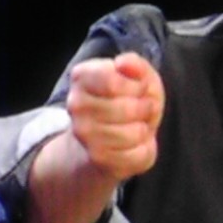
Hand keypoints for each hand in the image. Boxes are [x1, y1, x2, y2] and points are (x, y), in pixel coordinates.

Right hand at [65, 51, 164, 186]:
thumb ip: (136, 65)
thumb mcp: (138, 76)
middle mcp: (76, 105)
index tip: (140, 88)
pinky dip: (144, 149)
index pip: (113, 81)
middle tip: (143, 109)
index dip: (138, 86)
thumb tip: (124, 64)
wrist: (108, 139)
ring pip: (134, 132)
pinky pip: (138, 153)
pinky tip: (134, 145)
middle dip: (146, 108)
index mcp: (82, 76)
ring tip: (137, 126)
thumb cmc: (127, 101)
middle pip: (126, 108)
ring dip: (145, 129)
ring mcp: (84, 133)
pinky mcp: (98, 158)